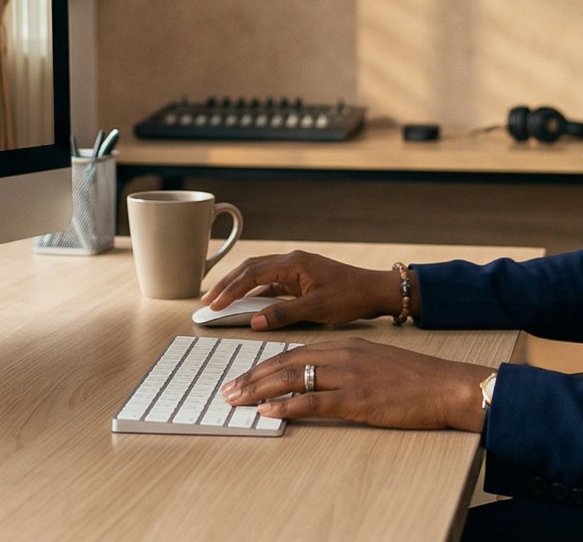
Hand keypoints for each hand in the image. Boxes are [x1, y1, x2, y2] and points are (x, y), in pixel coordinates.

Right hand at [202, 250, 399, 330]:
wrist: (374, 291)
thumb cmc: (351, 296)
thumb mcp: (317, 307)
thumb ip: (284, 313)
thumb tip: (254, 320)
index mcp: (293, 263)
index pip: (252, 273)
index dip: (230, 289)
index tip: (214, 304)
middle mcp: (291, 262)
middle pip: (250, 269)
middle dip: (227, 284)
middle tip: (208, 301)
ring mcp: (295, 270)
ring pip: (259, 275)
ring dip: (239, 288)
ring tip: (220, 302)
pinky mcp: (300, 280)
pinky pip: (271, 284)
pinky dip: (256, 294)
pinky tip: (248, 306)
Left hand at [219, 338, 490, 431]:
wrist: (446, 385)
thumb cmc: (414, 379)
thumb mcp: (375, 362)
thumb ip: (345, 366)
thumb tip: (318, 380)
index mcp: (345, 345)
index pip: (294, 352)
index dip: (264, 365)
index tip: (243, 377)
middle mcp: (342, 355)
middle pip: (285, 362)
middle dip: (252, 377)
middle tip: (228, 390)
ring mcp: (348, 376)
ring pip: (292, 378)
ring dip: (258, 390)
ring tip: (236, 400)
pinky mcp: (357, 399)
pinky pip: (313, 401)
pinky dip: (286, 406)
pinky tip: (267, 412)